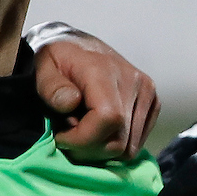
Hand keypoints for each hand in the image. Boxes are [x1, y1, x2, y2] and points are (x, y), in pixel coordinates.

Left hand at [33, 26, 159, 161]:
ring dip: (101, 149)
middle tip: (68, 135)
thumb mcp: (43, 68)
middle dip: (88, 149)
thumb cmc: (58, 60)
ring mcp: (147, 93)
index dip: (83, 139)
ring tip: (83, 130)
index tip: (61, 136)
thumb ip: (52, 87)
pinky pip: (136, 144)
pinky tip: (99, 129)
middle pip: (119, 141)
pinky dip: (114, 143)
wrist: (79, 46)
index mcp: (105, 71)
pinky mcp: (153, 104)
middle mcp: (134, 82)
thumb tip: (70, 103)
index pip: (108, 119)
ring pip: (129, 148)